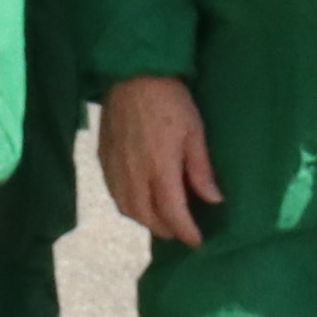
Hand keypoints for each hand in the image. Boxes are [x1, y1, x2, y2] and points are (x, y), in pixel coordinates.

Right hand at [97, 75, 219, 250]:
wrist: (132, 75)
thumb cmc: (170, 101)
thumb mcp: (195, 132)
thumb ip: (201, 170)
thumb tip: (213, 200)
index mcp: (160, 169)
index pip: (173, 214)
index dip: (186, 232)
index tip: (197, 242)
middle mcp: (134, 176)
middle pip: (147, 218)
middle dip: (166, 230)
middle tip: (182, 230)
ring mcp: (115, 169)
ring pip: (128, 210)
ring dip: (146, 221)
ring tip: (162, 219)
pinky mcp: (103, 160)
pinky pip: (115, 195)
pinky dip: (129, 206)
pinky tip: (140, 200)